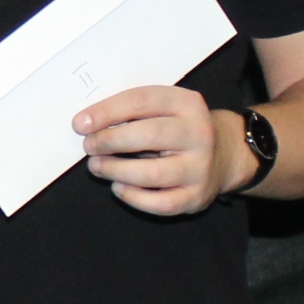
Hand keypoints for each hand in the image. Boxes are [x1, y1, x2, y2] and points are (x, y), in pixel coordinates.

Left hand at [78, 86, 241, 216]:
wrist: (222, 155)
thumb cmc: (177, 129)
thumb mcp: (164, 109)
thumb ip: (132, 111)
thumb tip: (88, 124)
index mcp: (187, 104)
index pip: (143, 101)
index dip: (107, 112)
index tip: (80, 124)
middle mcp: (199, 134)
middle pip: (149, 135)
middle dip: (111, 141)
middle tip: (89, 146)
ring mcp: (200, 167)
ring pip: (153, 173)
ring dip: (117, 170)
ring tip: (97, 166)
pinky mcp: (196, 196)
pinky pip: (161, 203)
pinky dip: (133, 197)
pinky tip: (118, 187)